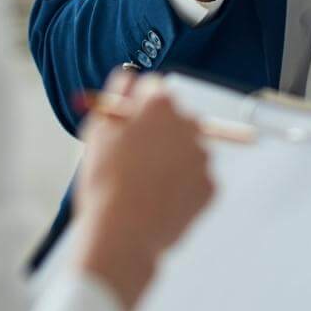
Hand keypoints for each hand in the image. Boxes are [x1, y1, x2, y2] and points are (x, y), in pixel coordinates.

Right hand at [73, 69, 216, 310]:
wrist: (123, 232)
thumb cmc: (106, 182)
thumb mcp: (99, 130)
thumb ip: (117, 95)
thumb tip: (128, 77)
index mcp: (159, 105)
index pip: (154, 90)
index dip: (138, 108)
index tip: (130, 125)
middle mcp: (188, 124)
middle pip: (176, 119)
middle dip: (160, 133)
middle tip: (137, 158)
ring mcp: (203, 156)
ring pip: (187, 151)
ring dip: (171, 161)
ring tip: (144, 185)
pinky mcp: (211, 186)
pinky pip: (195, 180)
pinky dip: (181, 188)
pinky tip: (158, 200)